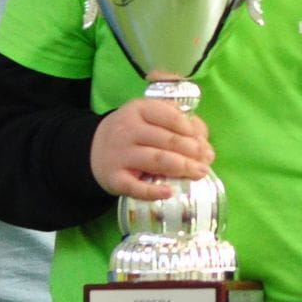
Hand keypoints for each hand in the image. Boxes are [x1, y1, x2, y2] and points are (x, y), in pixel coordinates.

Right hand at [91, 98, 212, 199]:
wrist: (93, 149)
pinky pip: (135, 187)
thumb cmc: (134, 132)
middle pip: (167, 140)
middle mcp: (127, 130)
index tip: (204, 143)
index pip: (171, 117)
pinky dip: (153, 191)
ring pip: (156, 160)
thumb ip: (178, 123)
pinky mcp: (114, 178)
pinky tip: (169, 192)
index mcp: (140, 109)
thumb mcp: (150, 117)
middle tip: (207, 161)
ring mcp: (119, 154)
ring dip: (182, 167)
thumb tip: (204, 142)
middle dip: (192, 151)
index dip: (192, 131)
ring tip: (200, 173)